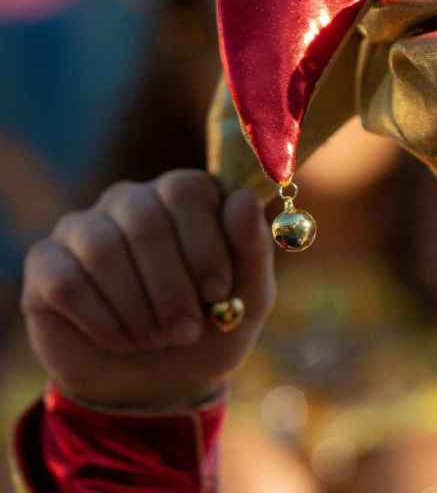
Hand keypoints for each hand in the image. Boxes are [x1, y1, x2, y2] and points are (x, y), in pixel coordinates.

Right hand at [21, 171, 275, 410]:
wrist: (160, 385)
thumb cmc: (210, 331)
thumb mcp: (249, 299)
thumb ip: (253, 248)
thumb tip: (242, 199)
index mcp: (184, 198)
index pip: (186, 189)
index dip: (204, 243)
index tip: (218, 293)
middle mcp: (131, 201)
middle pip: (144, 217)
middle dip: (171, 287)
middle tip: (186, 331)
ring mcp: (82, 227)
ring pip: (102, 248)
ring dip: (137, 307)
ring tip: (157, 339)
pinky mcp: (45, 264)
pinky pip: (66, 281)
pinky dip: (102, 321)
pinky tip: (122, 340)